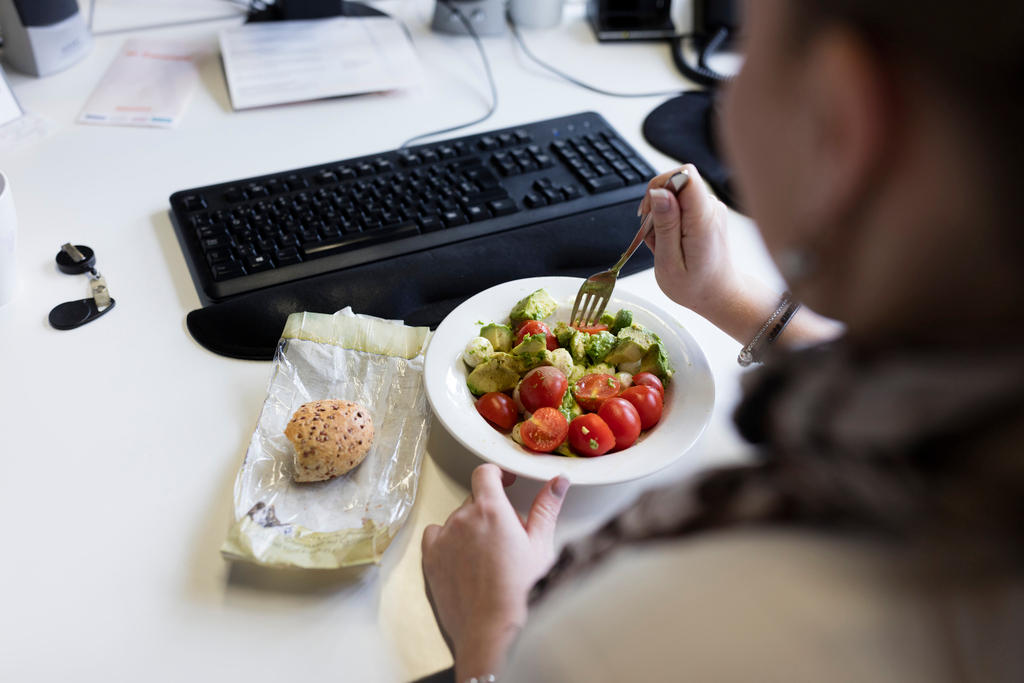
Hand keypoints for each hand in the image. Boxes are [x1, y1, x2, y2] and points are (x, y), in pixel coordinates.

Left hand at [421, 464, 569, 679]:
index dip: (497, 474)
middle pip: (474, 499)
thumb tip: (558, 482)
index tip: (505, 482)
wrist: (491, 630)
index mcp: (491, 510)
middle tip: (507, 534)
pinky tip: (464, 558)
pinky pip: (436, 535)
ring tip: (489, 555)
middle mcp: (463, 518)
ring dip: (471, 527)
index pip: (485, 473)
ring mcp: (444, 537)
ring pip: (457, 518)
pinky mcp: (430, 557)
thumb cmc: (519, 593)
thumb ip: (547, 507)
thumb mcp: (540, 546)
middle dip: (490, 510)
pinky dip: (448, 540)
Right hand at [640, 165, 742, 317]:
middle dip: (656, 206)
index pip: (685, 176)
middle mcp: (710, 208)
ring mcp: (710, 208)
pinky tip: (671, 243)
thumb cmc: (695, 285)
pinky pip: (679, 205)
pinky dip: (668, 222)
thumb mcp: (669, 262)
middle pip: (676, 182)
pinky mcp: (706, 212)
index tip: (650, 211)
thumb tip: (658, 193)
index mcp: (702, 220)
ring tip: (664, 245)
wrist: (719, 294)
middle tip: (655, 237)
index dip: (661, 185)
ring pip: (674, 195)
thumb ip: (665, 225)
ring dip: (661, 218)